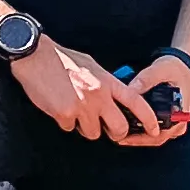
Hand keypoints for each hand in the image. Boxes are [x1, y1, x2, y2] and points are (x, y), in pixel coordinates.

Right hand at [9, 41, 157, 142]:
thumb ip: (105, 83)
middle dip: (116, 133)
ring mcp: (82, 106)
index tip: (154, 130)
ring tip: (75, 111)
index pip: (136, 103)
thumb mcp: (92, 66)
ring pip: (93, 133)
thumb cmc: (61, 59)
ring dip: (85, 126)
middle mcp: (98, 95)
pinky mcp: (64, 114)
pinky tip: (58, 107)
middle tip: (108, 130)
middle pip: (119, 128)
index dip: (148, 119)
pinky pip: (70, 128)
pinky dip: (65, 122)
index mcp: (107, 82)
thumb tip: (114, 98)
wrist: (35, 56)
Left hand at [120, 53, 189, 147]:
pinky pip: (155, 132)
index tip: (124, 134)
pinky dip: (142, 132)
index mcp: (179, 112)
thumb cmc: (174, 69)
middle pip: (156, 138)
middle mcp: (179, 122)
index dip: (141, 136)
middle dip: (136, 139)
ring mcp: (174, 124)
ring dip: (138, 137)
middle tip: (118, 137)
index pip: (160, 131)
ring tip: (120, 135)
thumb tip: (131, 90)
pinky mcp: (169, 122)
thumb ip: (146, 79)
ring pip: (155, 138)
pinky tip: (128, 128)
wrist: (184, 68)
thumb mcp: (160, 69)